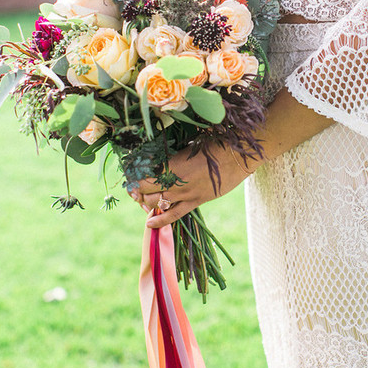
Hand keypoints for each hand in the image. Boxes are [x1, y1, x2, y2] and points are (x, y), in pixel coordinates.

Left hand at [128, 145, 255, 228]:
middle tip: (133, 189)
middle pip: (147, 190)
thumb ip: (173, 155)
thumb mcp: (189, 145)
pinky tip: (149, 223)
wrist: (237, 156)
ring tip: (140, 200)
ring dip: (146, 203)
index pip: (144, 174)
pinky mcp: (196, 201)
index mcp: (171, 164)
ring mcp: (185, 194)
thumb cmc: (214, 144)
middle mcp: (175, 181)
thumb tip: (159, 157)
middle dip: (138, 190)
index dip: (134, 176)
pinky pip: (174, 215)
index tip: (130, 175)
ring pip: (157, 203)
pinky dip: (160, 220)